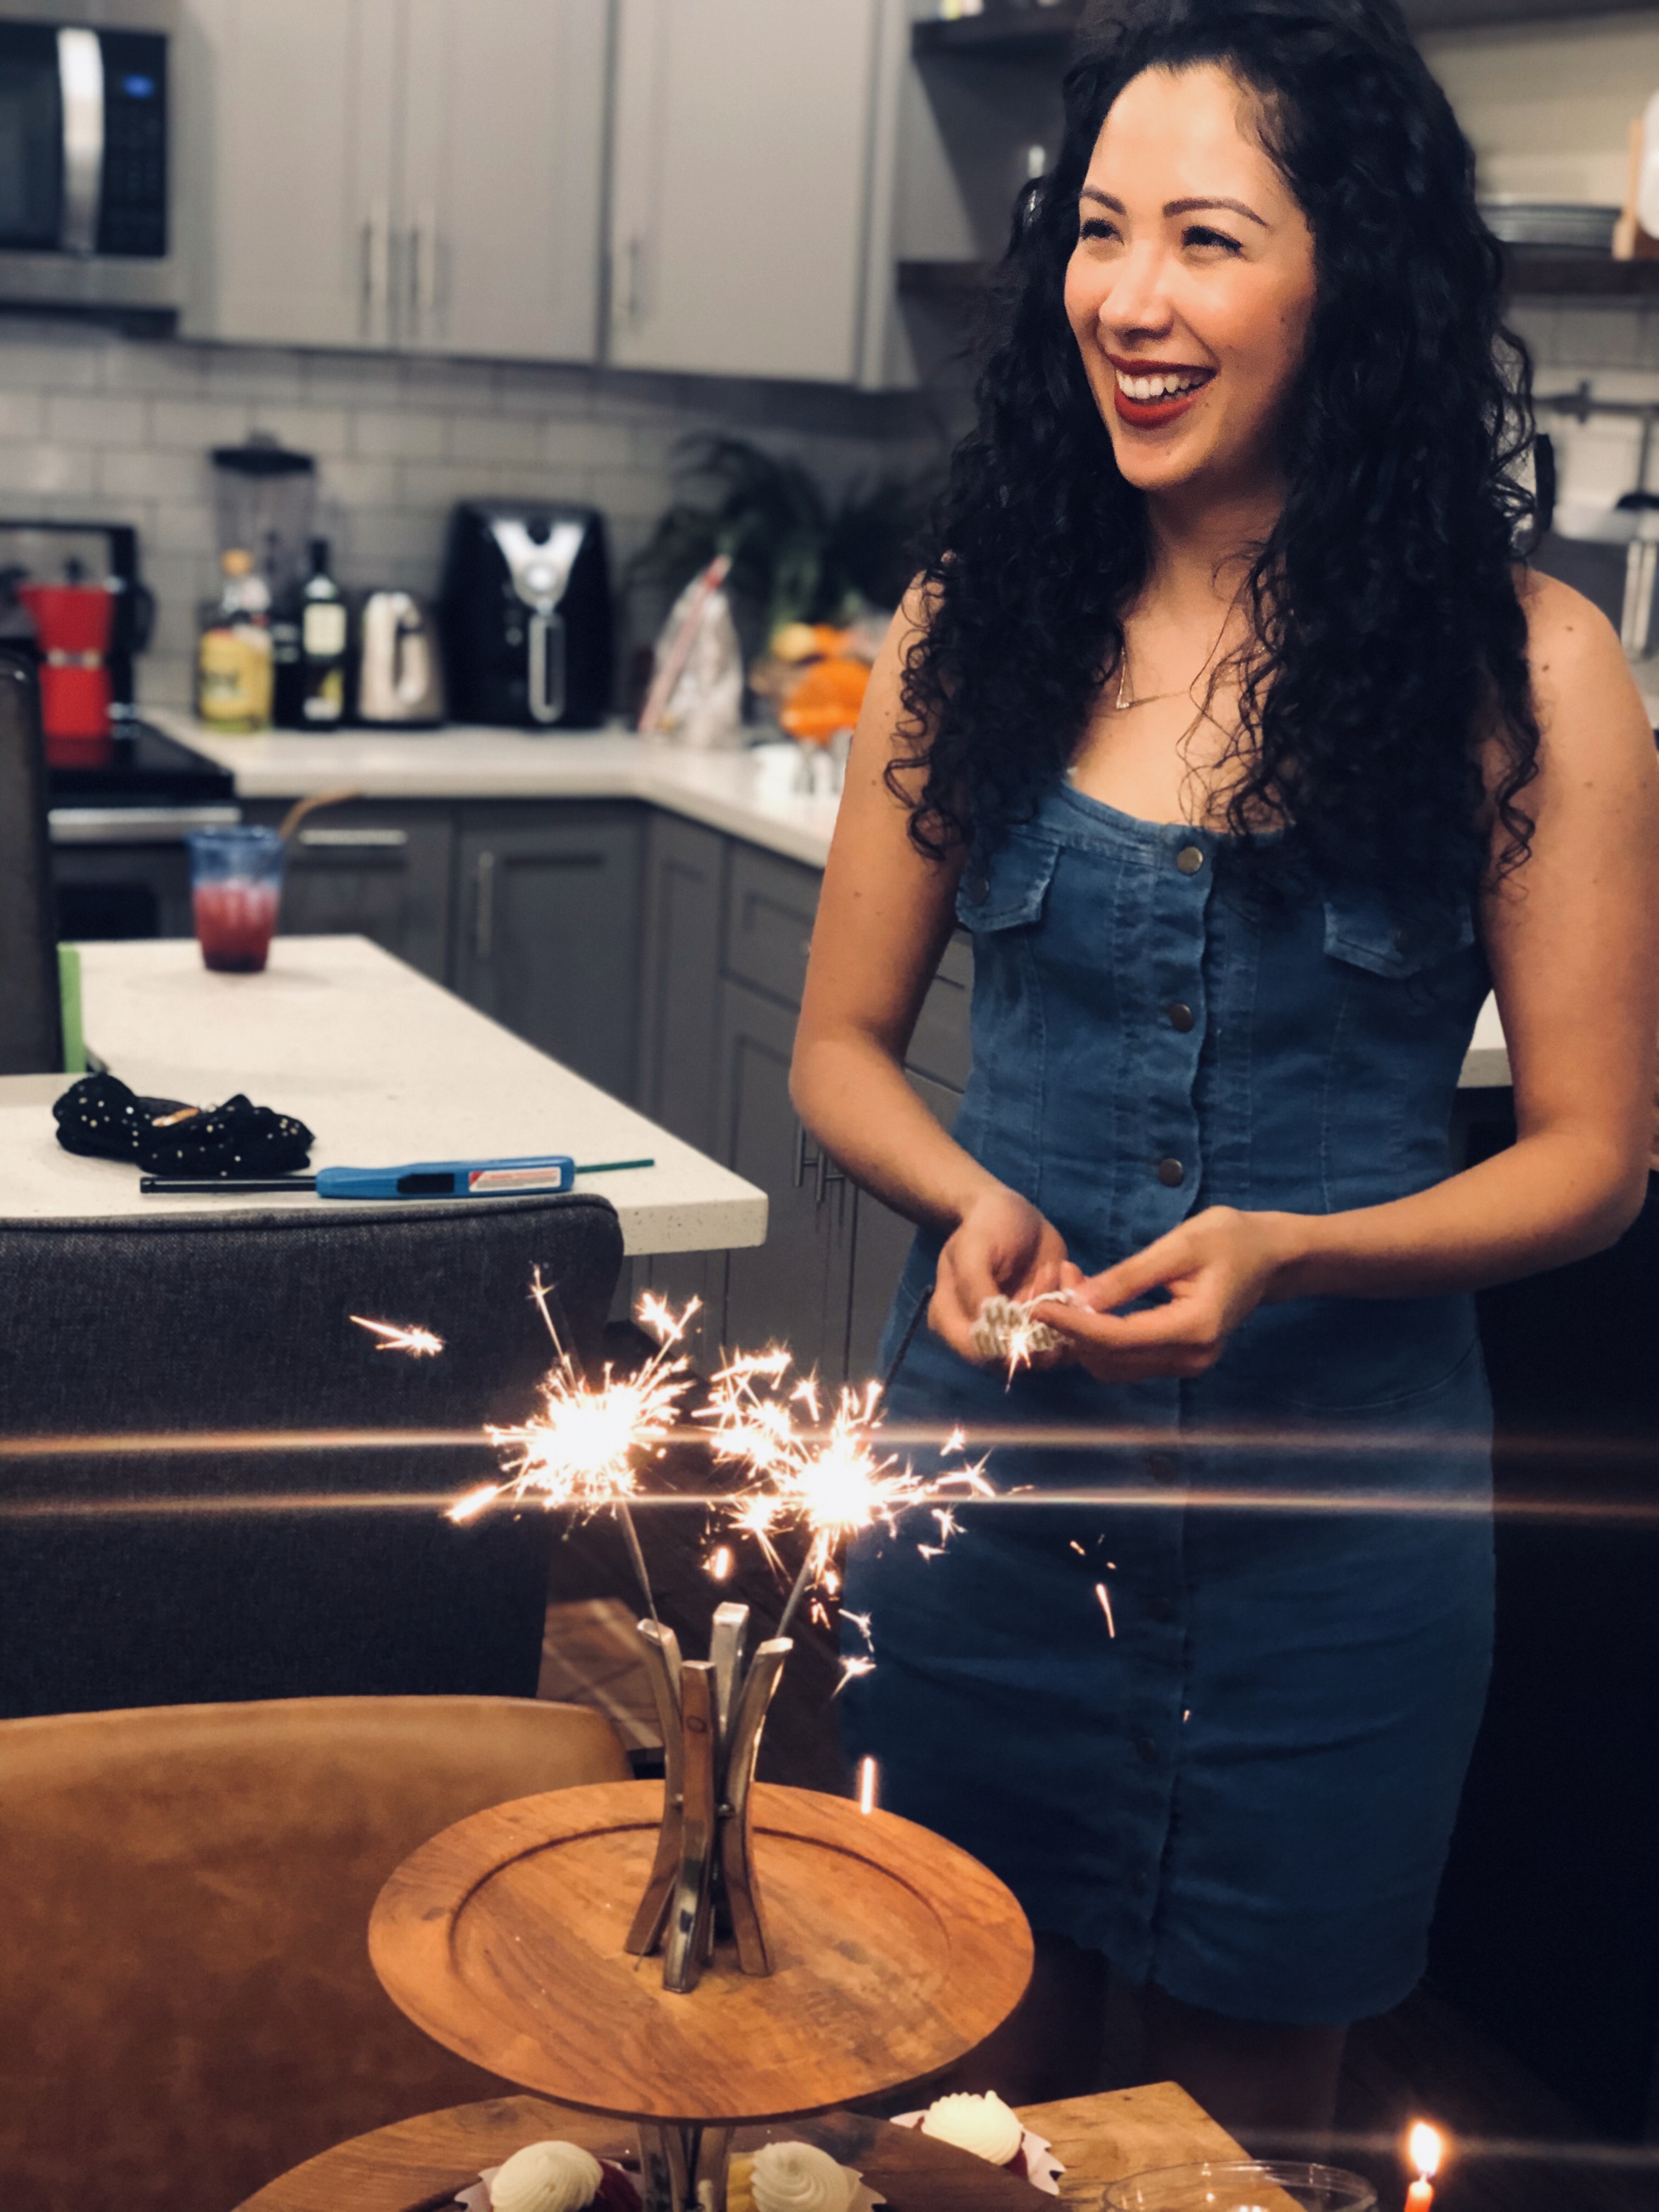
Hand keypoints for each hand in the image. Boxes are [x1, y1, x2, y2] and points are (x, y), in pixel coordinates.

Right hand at [929, 1185, 1078, 1366]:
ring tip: (1057, 1269)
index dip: (1012, 1339)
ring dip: (1062, 1309)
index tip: (1031, 1299)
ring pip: (1050, 1349)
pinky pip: (1069, 1333)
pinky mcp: (1047, 1325)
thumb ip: (976, 1290)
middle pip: (1020, 1359)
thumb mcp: (973, 1249)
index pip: (981, 1355)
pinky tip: (1066, 1270)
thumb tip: (992, 1333)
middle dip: (1043, 1318)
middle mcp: (985, 1337)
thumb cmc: (985, 1227)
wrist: (1010, 1211)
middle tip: (1048, 1274)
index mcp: (953, 1323)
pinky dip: (1075, 1303)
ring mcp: (1018, 1334)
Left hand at [1035, 1206, 1298, 1381]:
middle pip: (1112, 1360)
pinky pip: (1130, 1360)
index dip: (1073, 1325)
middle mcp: (1191, 1357)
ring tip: (1070, 1288)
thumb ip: (1129, 1277)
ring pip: (1116, 1366)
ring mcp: (1188, 1364)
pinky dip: (1103, 1339)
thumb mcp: (1179, 1247)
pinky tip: (1092, 1305)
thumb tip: (1079, 1299)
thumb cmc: (1230, 1240)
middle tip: (1056, 1282)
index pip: (1117, 1339)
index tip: (1039, 1305)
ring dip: (1085, 1336)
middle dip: (1074, 1328)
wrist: (1270, 1256)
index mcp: (1194, 1329)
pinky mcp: (1182, 1359)